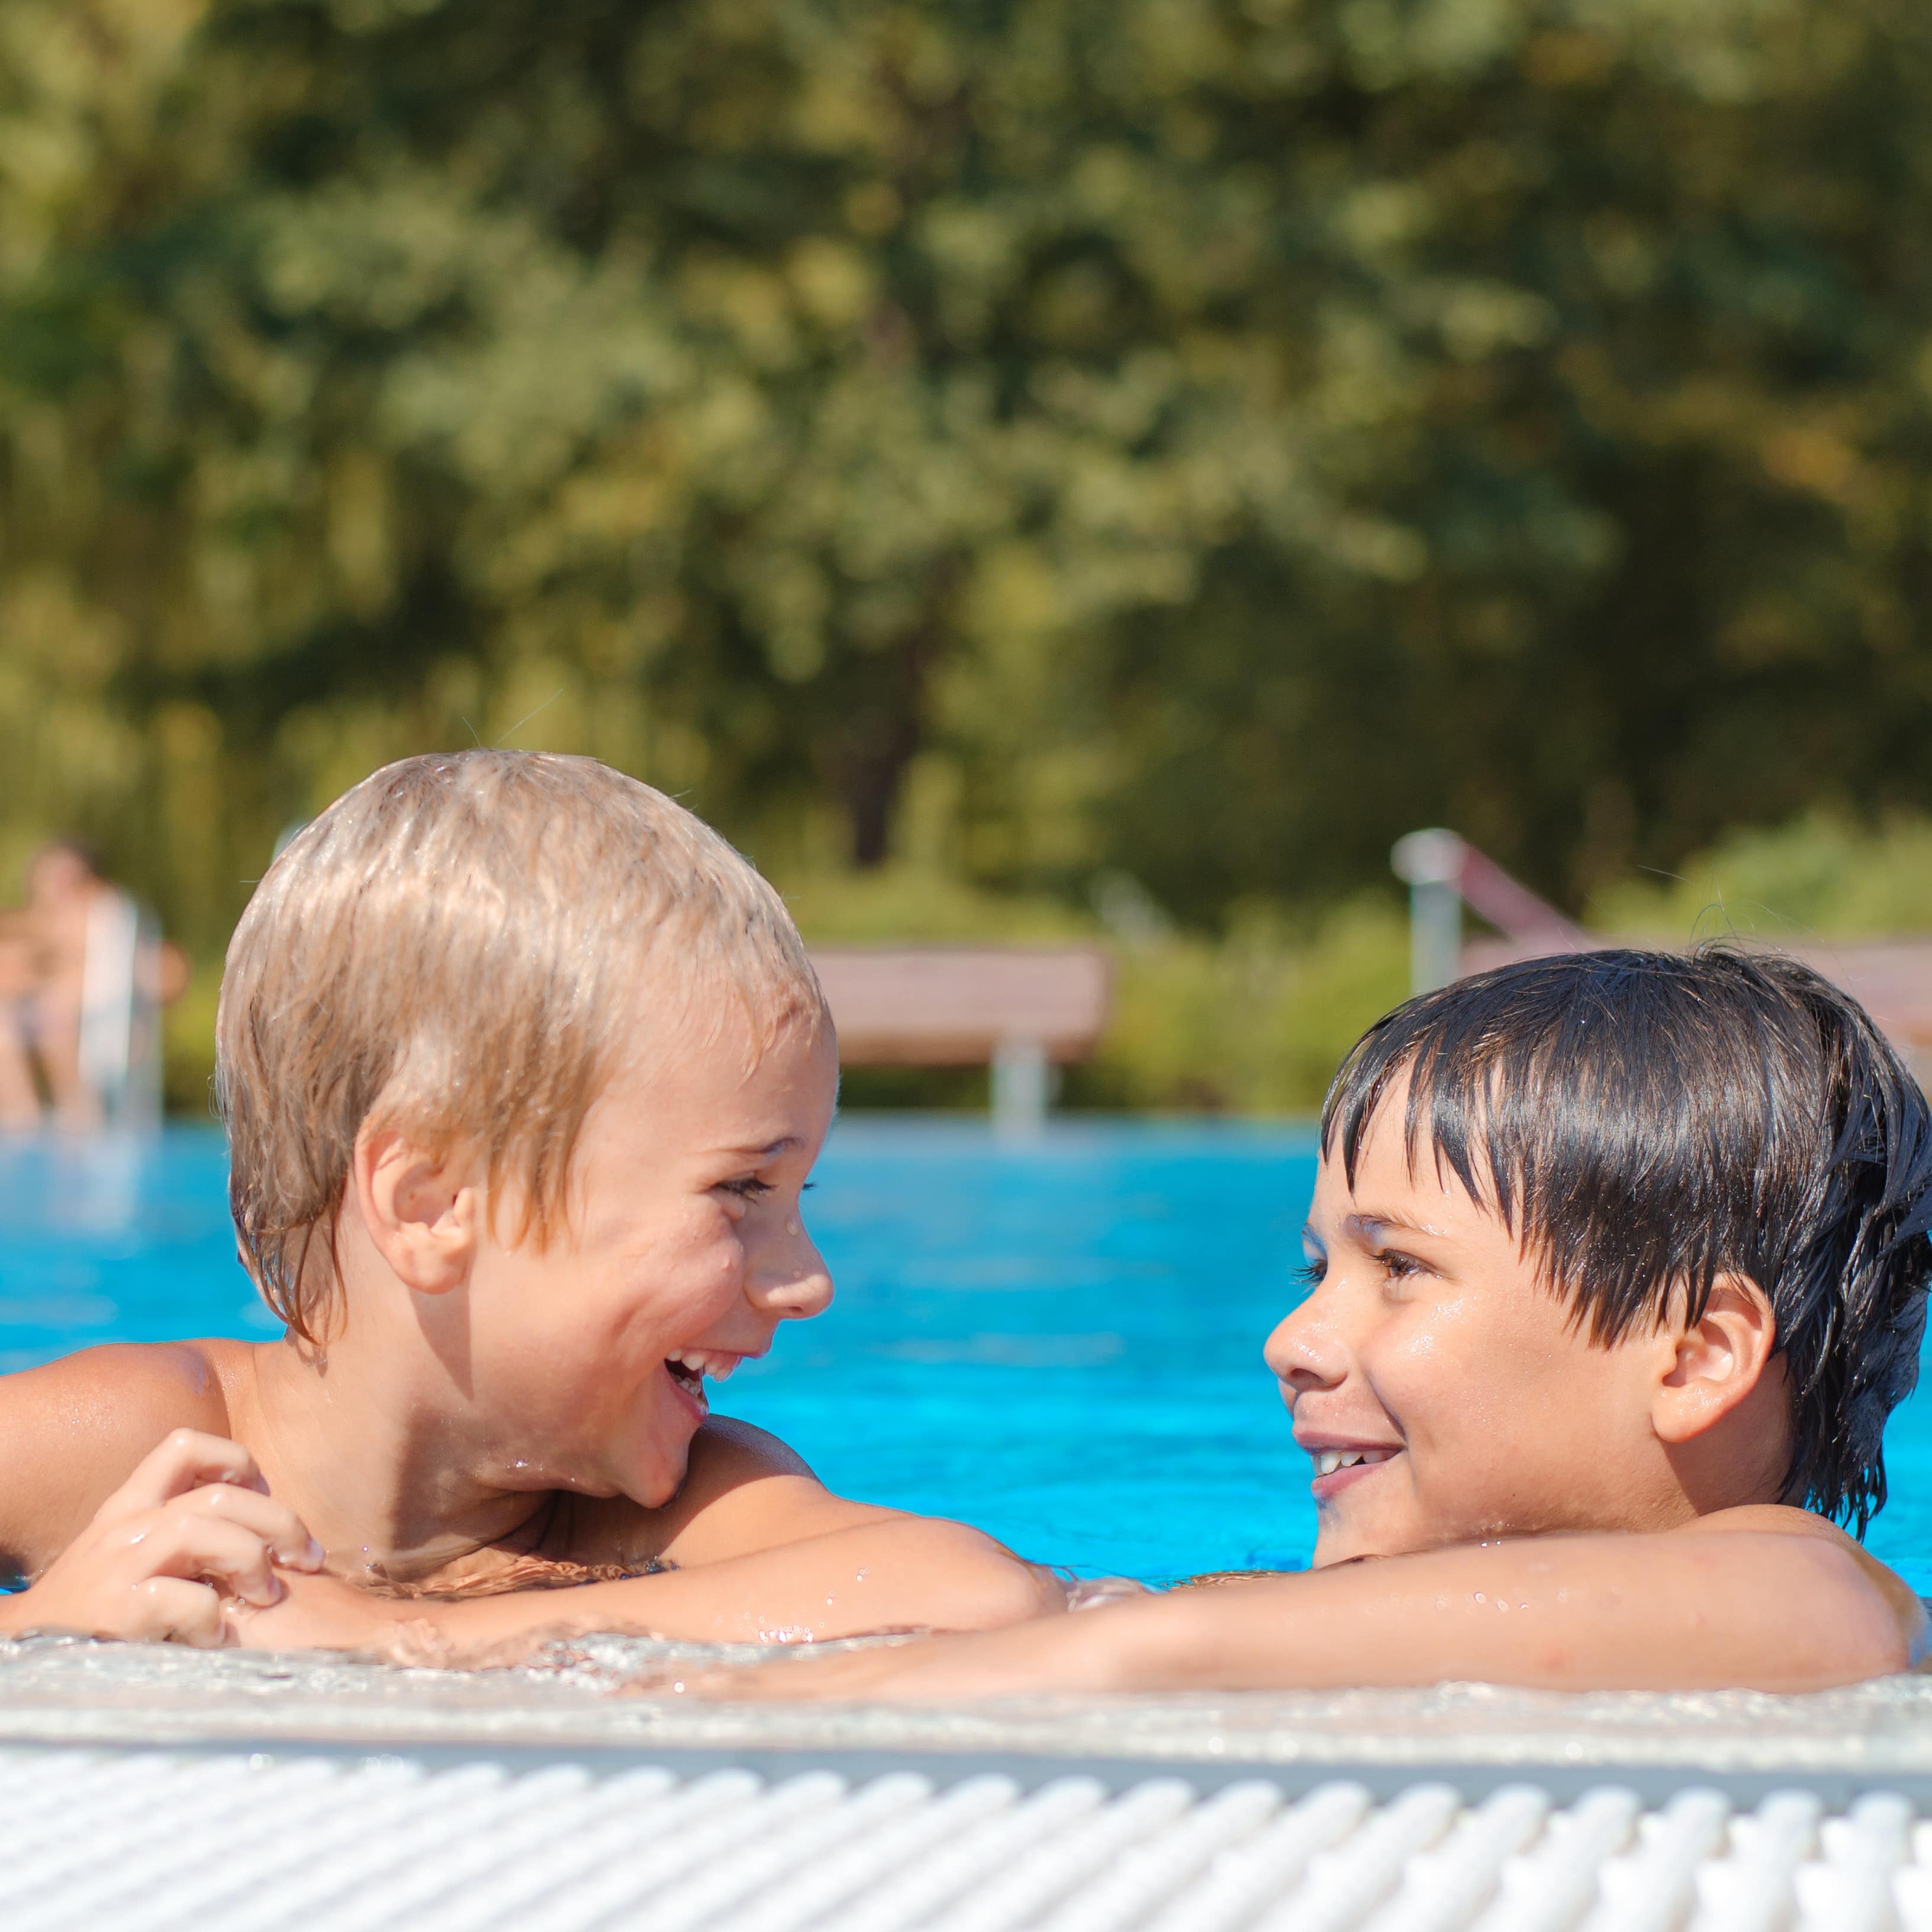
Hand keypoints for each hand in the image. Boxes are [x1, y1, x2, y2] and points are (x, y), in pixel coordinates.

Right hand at [0, 1429, 322, 1647]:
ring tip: (266, 1594)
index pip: (182, 1446)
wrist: (21, 1658)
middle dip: (277, 1521)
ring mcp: (117, 1567)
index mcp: (127, 1507)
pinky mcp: (117, 1612)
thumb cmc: (91, 1612)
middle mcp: (121, 1528)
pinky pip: (185, 1598)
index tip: (265, 1490)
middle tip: (304, 1556)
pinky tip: (216, 1636)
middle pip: (217, 1495)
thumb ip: (181, 1538)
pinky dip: (212, 1616)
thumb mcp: (129, 1557)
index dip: (236, 1458)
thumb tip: (259, 1532)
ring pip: (203, 1531)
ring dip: (251, 1560)